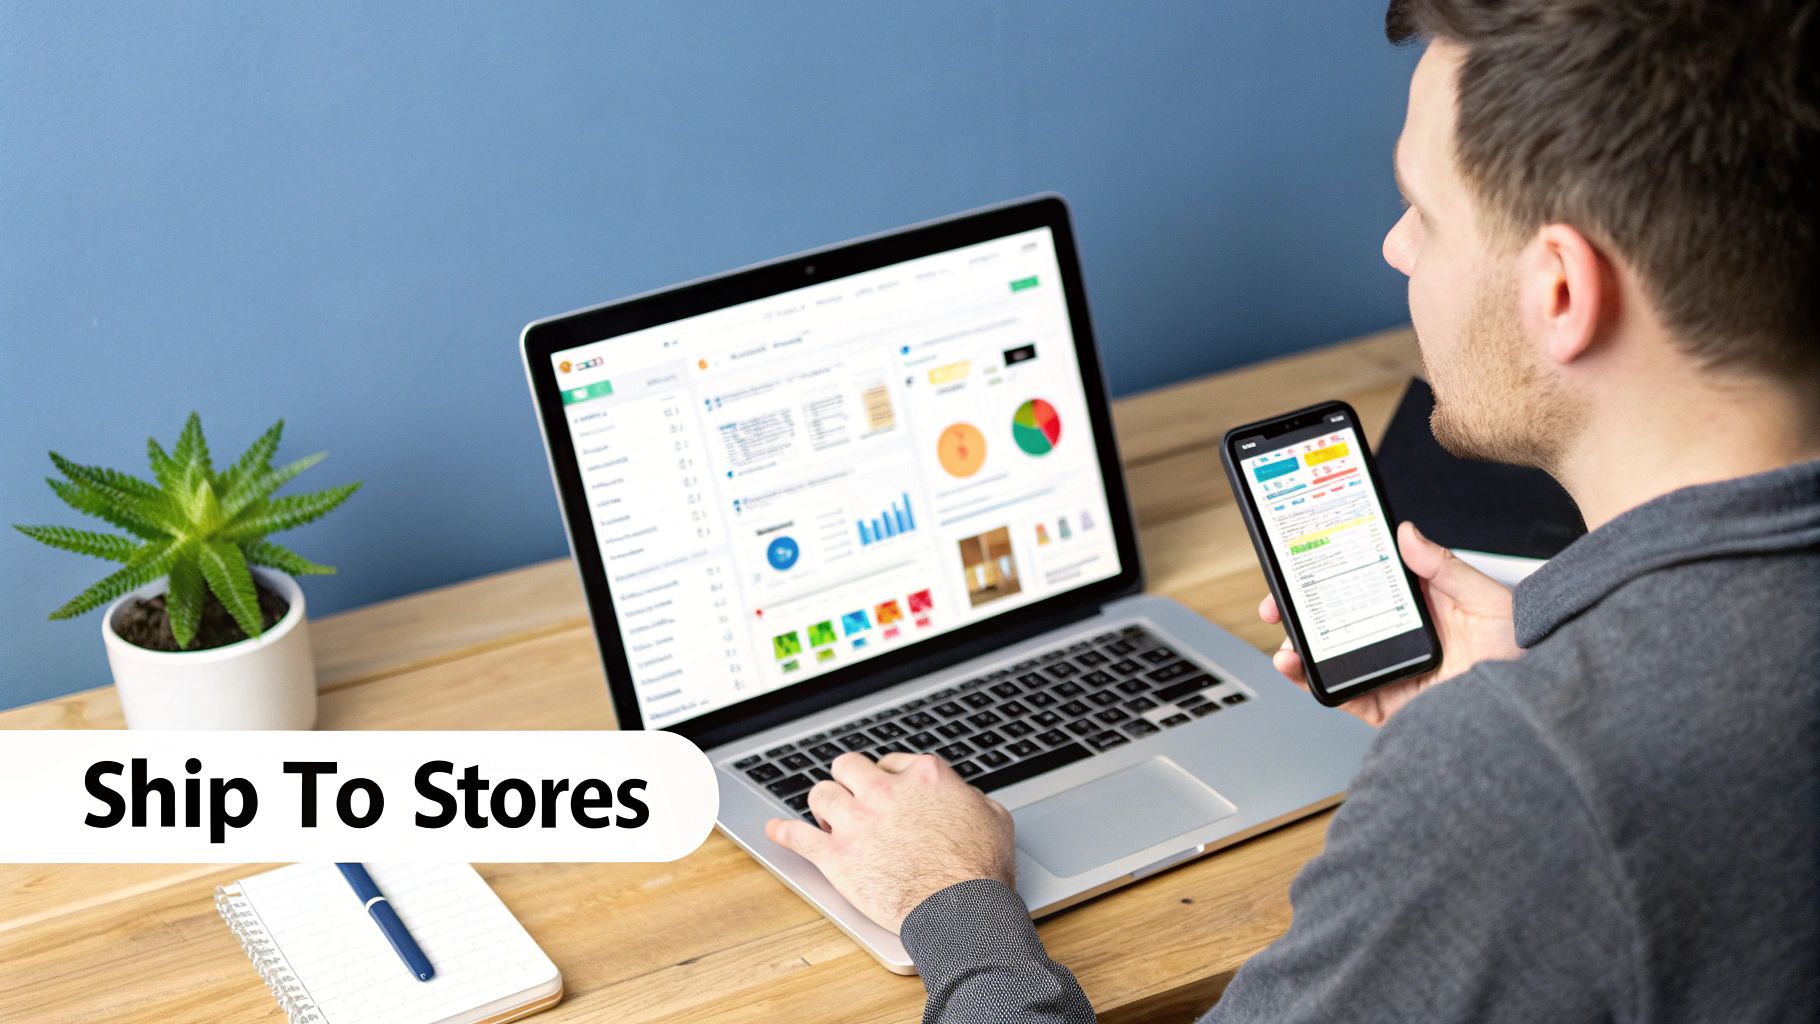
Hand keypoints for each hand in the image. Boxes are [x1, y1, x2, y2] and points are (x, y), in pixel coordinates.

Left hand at [764, 751, 1015, 933]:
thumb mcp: (994, 817)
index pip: (890, 762)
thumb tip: (966, 797)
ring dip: (824, 805)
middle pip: (847, 767)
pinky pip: (797, 836)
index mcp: (922, 776)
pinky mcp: (836, 855)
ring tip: (828, 818)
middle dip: (849, 781)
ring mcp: (856, 821)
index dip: (886, 778)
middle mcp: (883, 790)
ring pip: (820, 794)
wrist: (961, 909)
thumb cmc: (981, 869)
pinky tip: (774, 830)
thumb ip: (972, 798)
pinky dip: (782, 832)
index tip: (885, 792)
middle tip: (853, 798)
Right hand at [1259, 520, 1519, 726]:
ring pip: (1332, 660)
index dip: (1324, 577)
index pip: (1360, 587)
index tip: (1299, 565)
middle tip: (1276, 604)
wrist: (1540, 703)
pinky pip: (1346, 697)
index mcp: (1417, 609)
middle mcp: (1399, 640)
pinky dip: (1316, 685)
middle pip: (1335, 623)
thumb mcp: (1484, 597)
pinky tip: (1299, 668)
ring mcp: (1391, 673)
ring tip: (1285, 639)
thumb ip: (1443, 566)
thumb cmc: (1523, 650)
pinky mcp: (1390, 707)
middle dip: (1297, 613)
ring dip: (1298, 648)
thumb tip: (1406, 533)